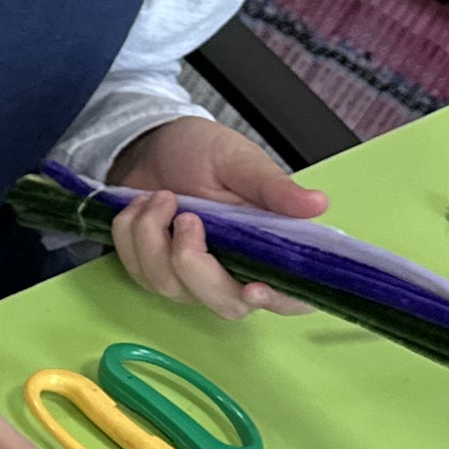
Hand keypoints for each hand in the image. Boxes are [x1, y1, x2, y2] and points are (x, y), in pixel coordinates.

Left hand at [106, 118, 323, 319]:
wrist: (155, 145)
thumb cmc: (205, 153)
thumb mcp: (240, 161)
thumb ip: (274, 188)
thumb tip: (318, 204)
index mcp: (271, 248)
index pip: (290, 297)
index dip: (278, 300)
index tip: (254, 288)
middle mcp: (235, 272)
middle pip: (225, 303)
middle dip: (194, 263)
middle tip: (186, 216)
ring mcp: (192, 278)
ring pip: (171, 287)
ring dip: (154, 238)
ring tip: (160, 196)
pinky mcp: (155, 272)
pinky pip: (137, 270)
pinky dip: (130, 234)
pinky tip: (141, 204)